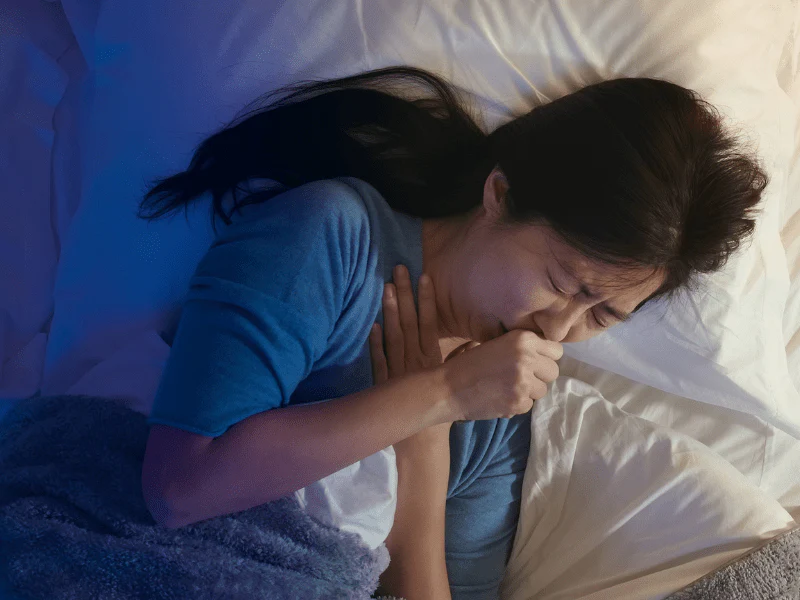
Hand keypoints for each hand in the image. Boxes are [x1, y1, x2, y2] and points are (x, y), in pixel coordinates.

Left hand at [369, 264, 450, 445]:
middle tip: (398, 269)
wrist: (422, 440)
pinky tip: (372, 325)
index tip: (424, 277)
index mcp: (433, 360)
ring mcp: (396, 370)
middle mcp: (414, 361)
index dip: (427, 300)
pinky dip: (374, 343)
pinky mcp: (383, 382)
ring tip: (385, 287)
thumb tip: (472, 344)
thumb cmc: (444, 413)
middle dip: (405, 295)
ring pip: (393, 336)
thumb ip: (463, 361)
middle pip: (409, 322)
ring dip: (390, 311)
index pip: (430, 324)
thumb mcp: (458, 383)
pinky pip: (378, 359)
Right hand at [440, 329, 562, 421]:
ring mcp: (524, 382)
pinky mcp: (518, 403)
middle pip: (553, 371)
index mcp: (522, 339)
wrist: (448, 388)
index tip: (533, 361)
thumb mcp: (496, 344)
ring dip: (529, 391)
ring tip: (507, 387)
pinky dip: (517, 404)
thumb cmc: (468, 363)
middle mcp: (527, 358)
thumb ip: (521, 347)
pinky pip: (529, 405)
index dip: (545, 357)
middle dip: (539, 376)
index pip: (556, 350)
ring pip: (542, 390)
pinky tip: (500, 398)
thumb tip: (545, 355)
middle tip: (520, 377)